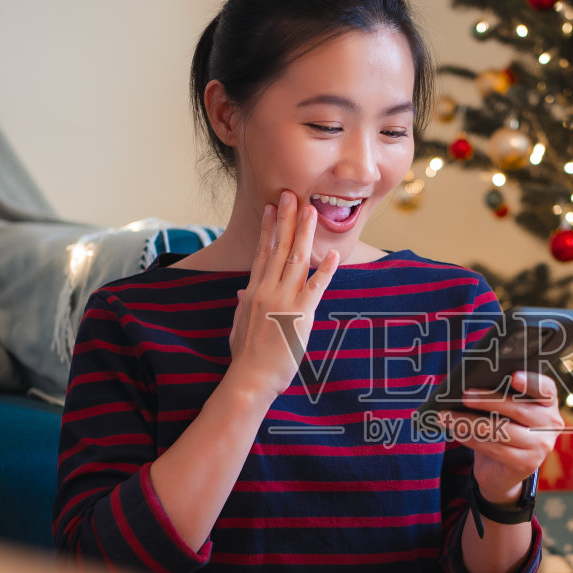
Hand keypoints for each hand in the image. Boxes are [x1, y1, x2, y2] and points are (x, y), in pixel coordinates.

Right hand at [227, 191, 338, 400]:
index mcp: (253, 292)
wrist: (250, 377)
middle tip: (291, 194)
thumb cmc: (245, 357)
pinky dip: (325, 270)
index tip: (271, 208)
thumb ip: (243, 306)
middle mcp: (267, 290)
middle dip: (286, 219)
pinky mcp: (299, 314)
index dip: (268, 229)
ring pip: (296, 259)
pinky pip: (316, 287)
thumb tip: (242, 292)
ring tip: (311, 211)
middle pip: (278, 247)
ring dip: (305, 233)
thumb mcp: (239, 326)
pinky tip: (333, 255)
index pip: (262, 253)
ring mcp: (283, 300)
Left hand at [437, 371, 562, 501]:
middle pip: (518, 409)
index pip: (546, 389)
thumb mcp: (505, 411)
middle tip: (465, 396)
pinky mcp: (526, 464)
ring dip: (471, 422)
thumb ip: (500, 396)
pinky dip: (472, 439)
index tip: (513, 376)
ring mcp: (541, 446)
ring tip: (449, 417)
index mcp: (548, 404)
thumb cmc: (503, 429)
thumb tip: (471, 386)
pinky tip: (458, 432)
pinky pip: (495, 448)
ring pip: (502, 430)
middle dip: (487, 401)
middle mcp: (550, 424)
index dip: (531, 382)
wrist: (502, 471)